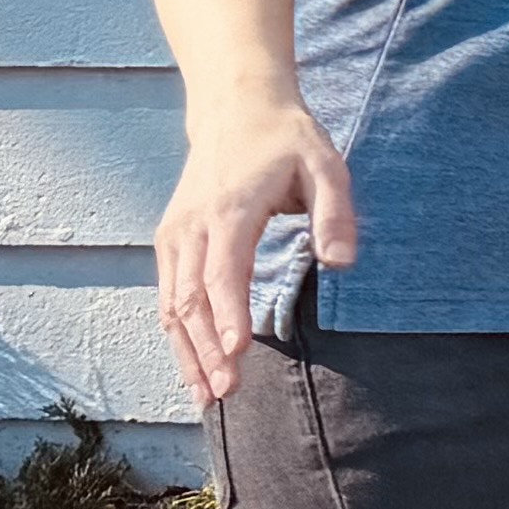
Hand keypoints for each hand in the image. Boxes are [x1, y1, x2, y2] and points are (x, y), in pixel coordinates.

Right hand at [155, 91, 353, 409]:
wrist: (236, 110)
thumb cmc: (287, 140)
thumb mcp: (326, 165)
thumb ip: (336, 213)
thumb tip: (341, 263)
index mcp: (229, 209)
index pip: (223, 273)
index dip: (228, 316)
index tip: (237, 354)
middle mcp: (192, 226)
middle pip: (190, 298)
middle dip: (206, 350)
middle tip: (225, 394)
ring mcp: (175, 235)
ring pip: (171, 304)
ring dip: (187, 352)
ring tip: (206, 397)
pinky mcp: (171, 241)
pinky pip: (167, 296)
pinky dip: (176, 335)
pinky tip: (193, 368)